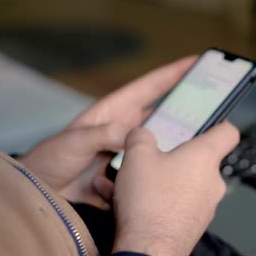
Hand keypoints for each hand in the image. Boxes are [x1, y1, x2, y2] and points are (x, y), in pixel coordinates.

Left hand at [19, 56, 196, 207]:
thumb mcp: (73, 142)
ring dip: (178, 142)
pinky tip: (178, 171)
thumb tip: (130, 134)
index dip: (172, 74)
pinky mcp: (131, 171)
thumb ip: (101, 135)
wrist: (43, 191)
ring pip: (162, 142)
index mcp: (115, 112)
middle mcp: (127, 128)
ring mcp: (130, 150)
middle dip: (186, 108)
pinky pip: (153, 166)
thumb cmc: (51, 159)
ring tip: (201, 142)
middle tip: (212, 106)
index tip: (195, 64)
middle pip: (163, 112)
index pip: (149, 87)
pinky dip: (164, 168)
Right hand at [112, 122, 239, 255]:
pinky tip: (126, 201)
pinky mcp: (192, 224)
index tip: (208, 124)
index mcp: (204, 157)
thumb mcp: (137, 155)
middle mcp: (211, 181)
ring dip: (158, 179)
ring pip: (182, 183)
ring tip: (127, 181)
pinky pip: (175, 203)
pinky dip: (156, 200)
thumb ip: (140, 136)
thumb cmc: (149, 201)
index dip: (218, 125)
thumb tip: (141, 134)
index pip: (227, 133)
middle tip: (149, 157)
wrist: (149, 250)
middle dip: (173, 157)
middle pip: (198, 160)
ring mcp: (205, 205)